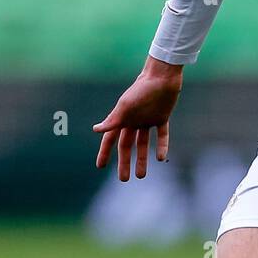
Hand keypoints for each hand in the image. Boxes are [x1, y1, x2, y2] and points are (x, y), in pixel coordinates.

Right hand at [93, 57, 183, 180]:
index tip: (100, 166)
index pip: (110, 139)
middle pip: (126, 146)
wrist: (162, 77)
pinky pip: (161, 135)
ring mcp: (147, 120)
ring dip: (142, 159)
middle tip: (123, 179)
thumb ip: (113, 119)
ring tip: (141, 176)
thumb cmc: (141, 90)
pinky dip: (161, 146)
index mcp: (122, 118)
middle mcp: (133, 121)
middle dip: (124, 162)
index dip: (105, 153)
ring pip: (143, 144)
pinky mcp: (162, 118)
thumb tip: (95, 130)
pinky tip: (160, 158)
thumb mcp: (126, 106)